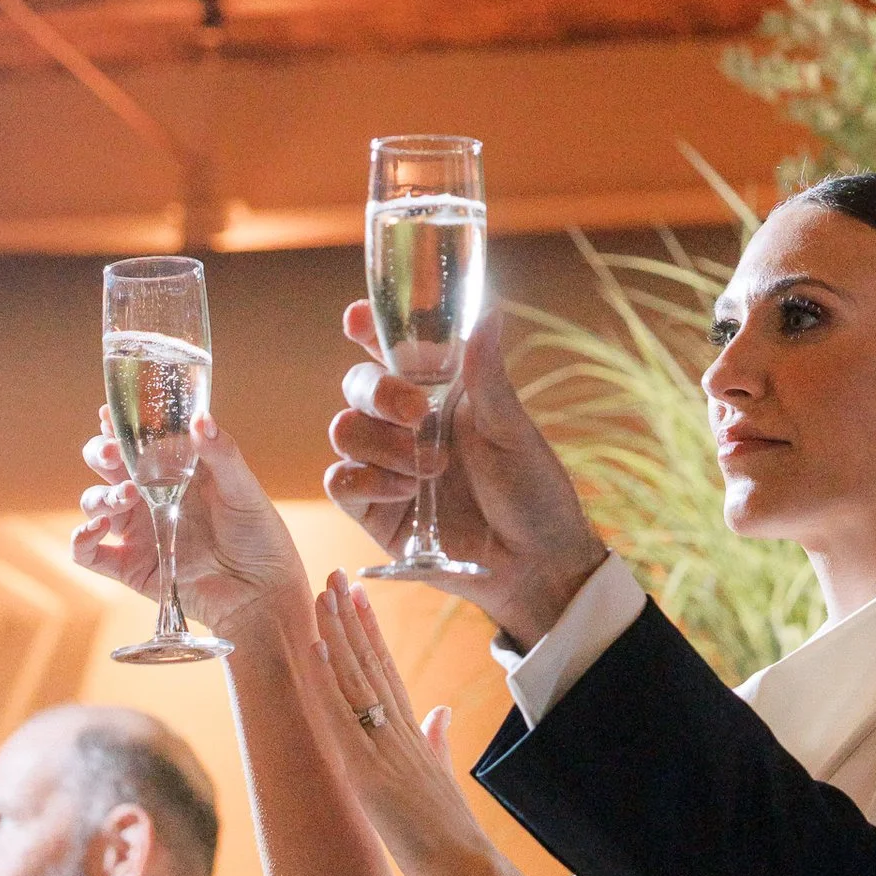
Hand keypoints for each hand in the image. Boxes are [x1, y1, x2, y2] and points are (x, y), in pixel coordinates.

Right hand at [75, 413, 309, 642]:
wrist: (263, 593)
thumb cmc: (259, 536)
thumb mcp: (244, 490)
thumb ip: (221, 455)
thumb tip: (200, 418)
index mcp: (176, 471)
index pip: (139, 440)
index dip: (119, 424)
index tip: (108, 413)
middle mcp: (151, 497)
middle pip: (107, 467)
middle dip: (101, 453)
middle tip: (112, 452)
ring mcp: (138, 531)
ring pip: (95, 503)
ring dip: (100, 495)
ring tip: (127, 495)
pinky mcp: (131, 567)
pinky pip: (89, 553)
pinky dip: (81, 539)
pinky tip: (95, 529)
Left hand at [311, 571, 491, 875]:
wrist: (468, 868)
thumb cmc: (452, 836)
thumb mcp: (443, 778)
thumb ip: (437, 741)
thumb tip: (439, 711)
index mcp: (413, 733)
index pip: (388, 669)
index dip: (371, 630)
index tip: (359, 595)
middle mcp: (398, 730)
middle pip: (371, 661)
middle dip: (352, 616)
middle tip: (336, 573)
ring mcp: (382, 747)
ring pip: (356, 677)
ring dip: (337, 632)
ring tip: (324, 592)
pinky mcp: (367, 771)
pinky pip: (340, 717)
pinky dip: (326, 680)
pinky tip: (316, 647)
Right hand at [326, 308, 606, 651]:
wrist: (535, 563)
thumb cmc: (533, 490)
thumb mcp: (513, 431)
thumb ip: (488, 376)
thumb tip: (487, 311)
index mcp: (441, 393)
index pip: (393, 350)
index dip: (368, 330)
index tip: (356, 319)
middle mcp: (407, 424)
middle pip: (358, 386)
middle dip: (378, 392)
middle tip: (416, 413)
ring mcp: (387, 465)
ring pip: (344, 430)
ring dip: (382, 444)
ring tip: (431, 468)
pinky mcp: (375, 508)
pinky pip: (340, 481)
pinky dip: (366, 479)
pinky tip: (405, 491)